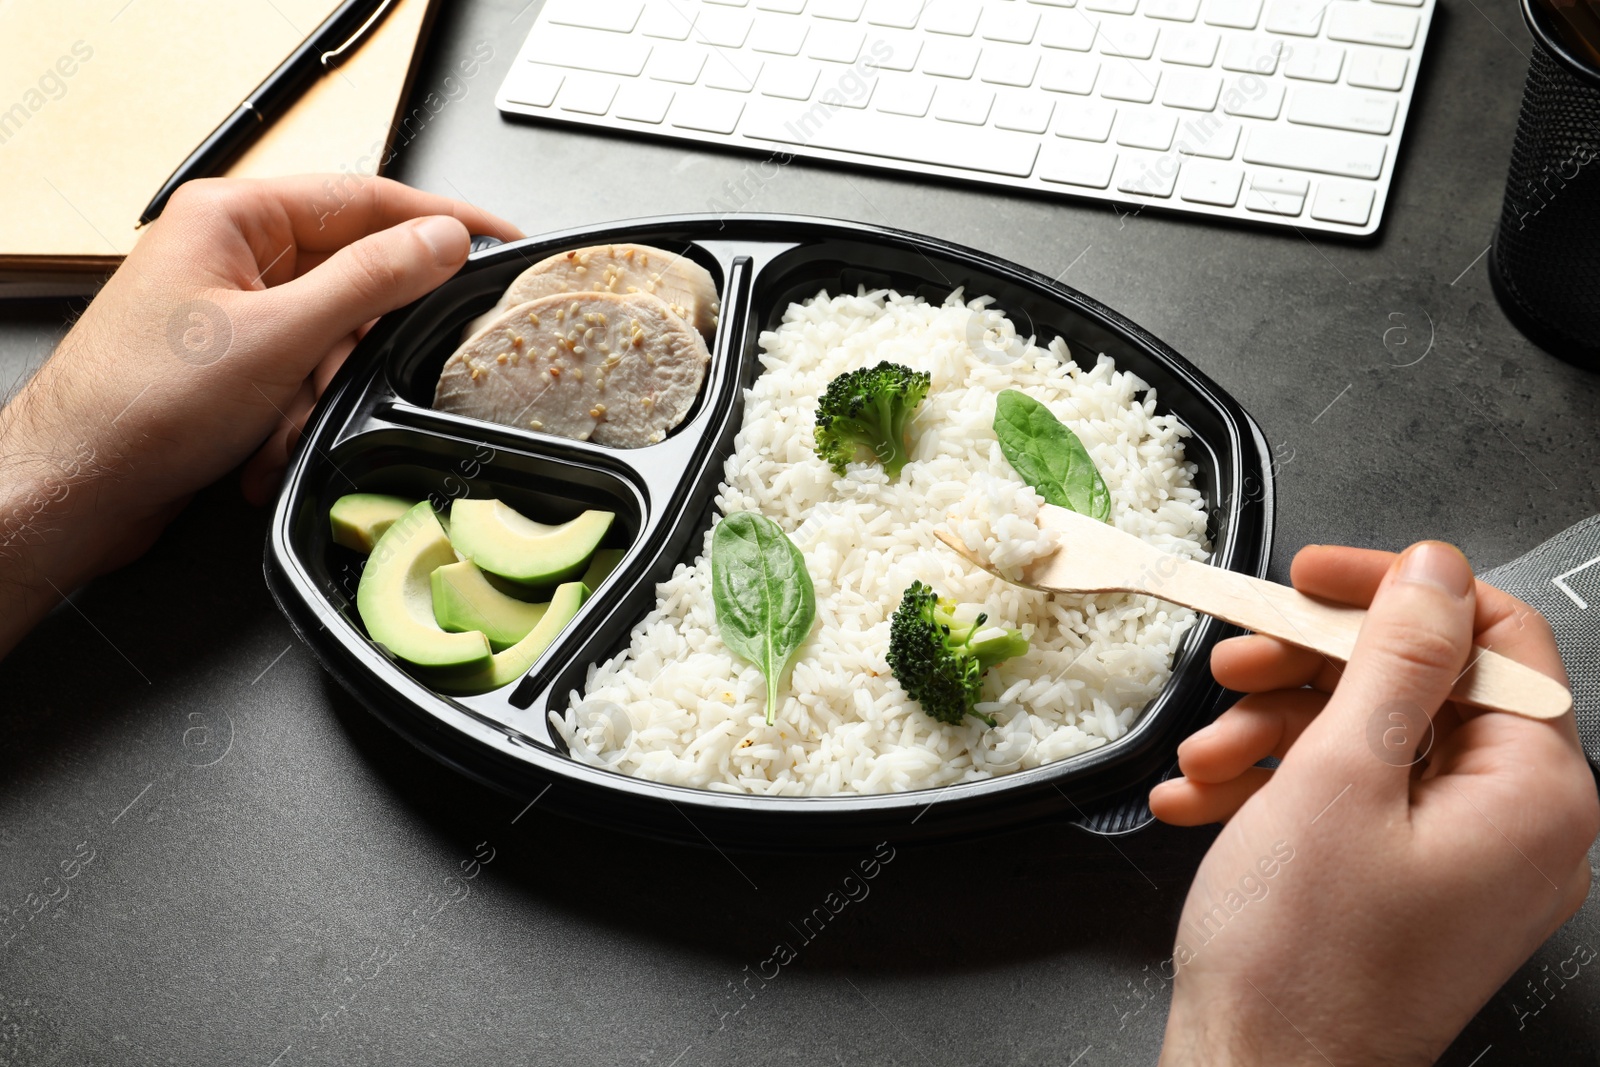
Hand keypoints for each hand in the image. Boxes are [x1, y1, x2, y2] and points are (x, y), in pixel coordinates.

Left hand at [0, 175, 520, 654]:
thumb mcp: (283, 338)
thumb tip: (442, 241)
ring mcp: (229, 309)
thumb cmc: (140, 406)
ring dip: (316, 396)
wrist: (76, 488)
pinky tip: (262, 448)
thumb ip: (373, 280)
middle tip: (390, 369)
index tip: (499, 237)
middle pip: (350, 277)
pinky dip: (293, 418)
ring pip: (328, 339)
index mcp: (233, 218)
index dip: (441, 220)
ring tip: (283, 428)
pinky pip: (298, 378)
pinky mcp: (230, 362)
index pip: (365, 198)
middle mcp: (230, 255)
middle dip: (357, 346)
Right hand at [1150, 543, 1597, 1064]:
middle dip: (1308, 672)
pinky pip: (1354, 802)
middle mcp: (1518, 826)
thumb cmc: (1302, 960)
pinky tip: (1203, 799)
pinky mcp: (1411, 886)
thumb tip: (1434, 573)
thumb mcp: (1339, 777)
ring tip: (1204, 756)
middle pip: (1421, 687)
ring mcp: (1464, 861)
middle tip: (1234, 665)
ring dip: (1273, 732)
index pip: (1490, 637)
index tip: (1310, 578)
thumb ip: (1396, 660)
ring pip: (1374, 742)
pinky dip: (1277, 788)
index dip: (1393, 591)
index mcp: (1535, 793)